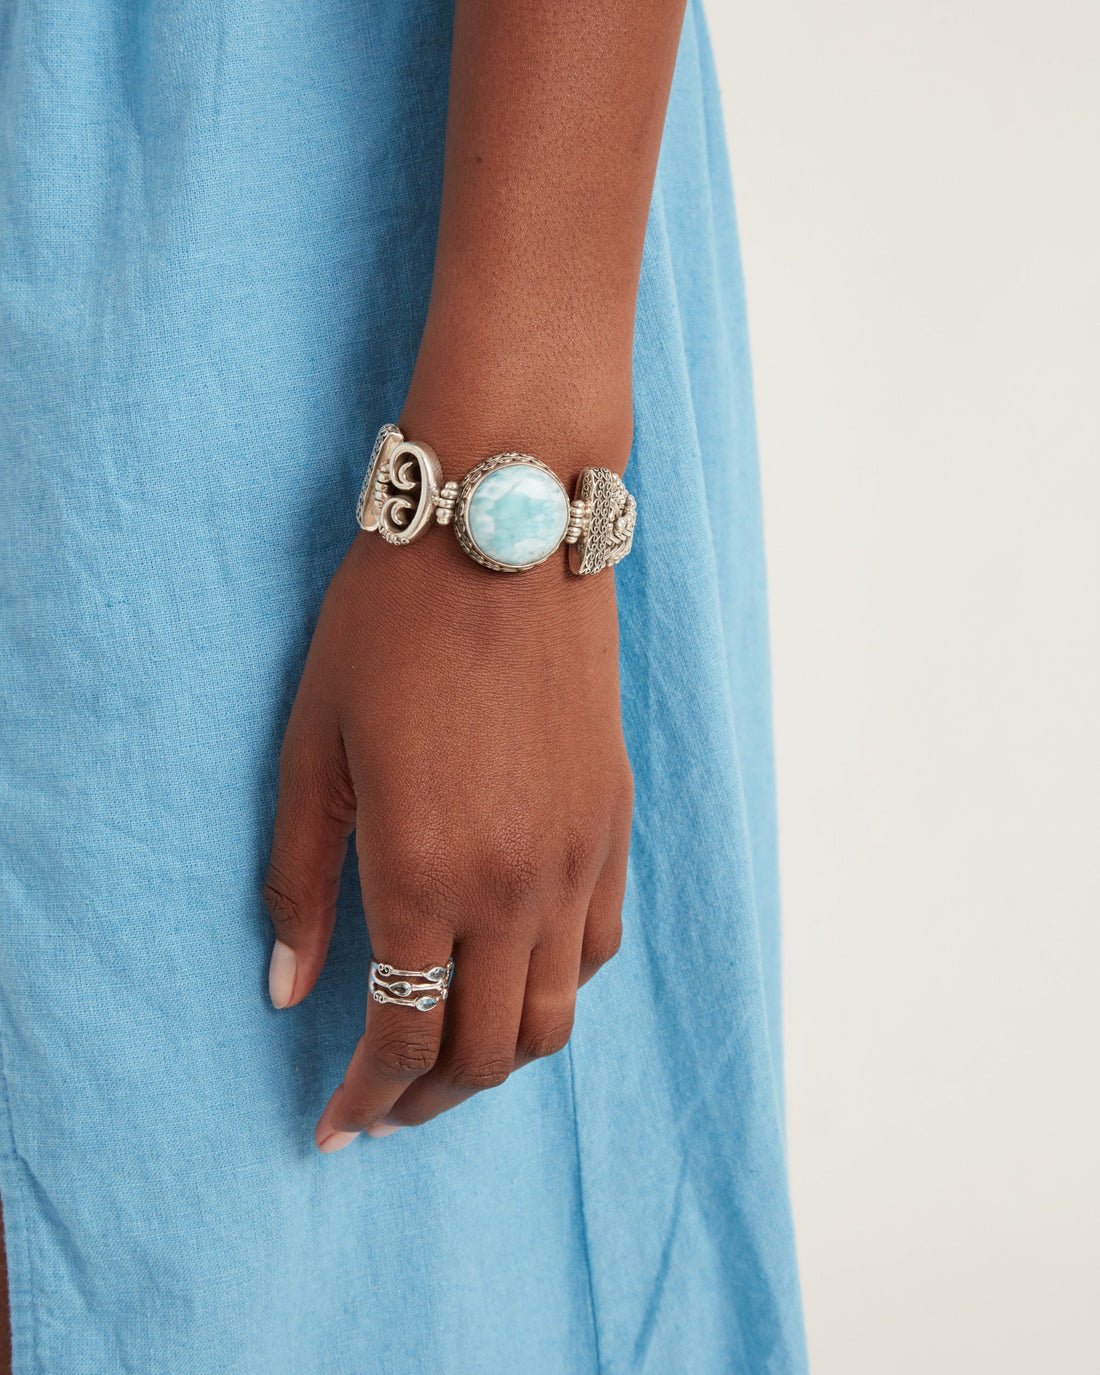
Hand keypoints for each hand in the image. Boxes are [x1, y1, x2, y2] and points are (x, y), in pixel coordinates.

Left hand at [262, 432, 632, 1149]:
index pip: (403, 1036)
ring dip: (498, 1055)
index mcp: (424, 872)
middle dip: (430, 1097)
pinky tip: (513, 969)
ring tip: (450, 1050)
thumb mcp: (313, 749)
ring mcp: (579, 858)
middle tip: (386, 1102)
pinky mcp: (615, 824)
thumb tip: (291, 989)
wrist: (506, 536)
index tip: (338, 1127)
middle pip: (488, 1050)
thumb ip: (302, 881)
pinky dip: (553, 988)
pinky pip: (598, 946)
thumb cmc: (390, 630)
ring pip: (555, 1016)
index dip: (367, 1099)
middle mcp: (516, 886)